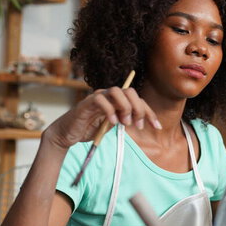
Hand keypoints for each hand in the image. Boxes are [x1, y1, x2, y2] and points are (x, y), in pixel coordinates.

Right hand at [43, 87, 160, 149]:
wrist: (68, 134)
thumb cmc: (90, 128)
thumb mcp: (113, 125)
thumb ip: (125, 119)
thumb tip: (141, 120)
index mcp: (118, 100)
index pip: (138, 101)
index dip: (150, 113)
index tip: (157, 127)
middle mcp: (109, 95)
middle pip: (131, 92)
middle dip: (139, 109)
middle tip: (137, 125)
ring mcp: (98, 97)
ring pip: (118, 91)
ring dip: (126, 107)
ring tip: (125, 123)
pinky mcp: (87, 102)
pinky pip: (101, 99)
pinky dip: (110, 111)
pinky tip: (113, 123)